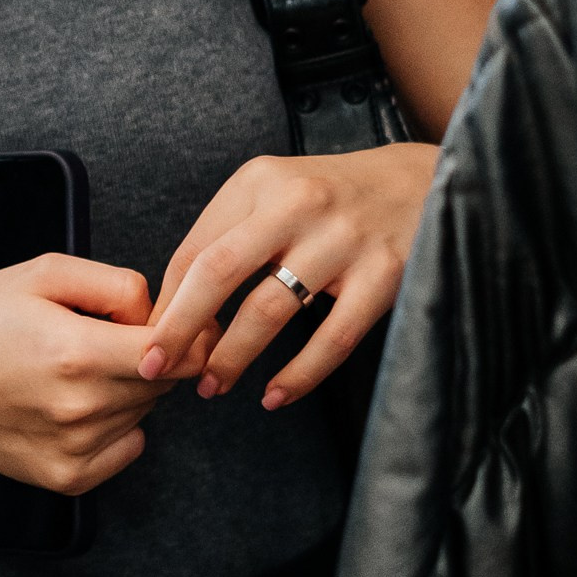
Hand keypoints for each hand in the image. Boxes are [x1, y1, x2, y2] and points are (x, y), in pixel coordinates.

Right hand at [0, 253, 189, 496]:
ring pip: (145, 412)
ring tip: (78, 371)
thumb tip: (161, 314)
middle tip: (105, 340)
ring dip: (130, 390)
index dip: (186, 334)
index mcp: (78, 351)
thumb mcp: (43, 273)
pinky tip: (78, 406)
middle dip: (151, 357)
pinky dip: (118, 427)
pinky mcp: (67, 476)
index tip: (173, 325)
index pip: (179, 354)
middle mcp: (81, 406)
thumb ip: (116, 285)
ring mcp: (74, 447)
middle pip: (165, 383)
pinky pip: (128, 448)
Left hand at [138, 145, 437, 411]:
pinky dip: (298, 374)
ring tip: (212, 386)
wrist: (425, 183)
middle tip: (155, 368)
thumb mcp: (275, 195)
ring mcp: (343, 237)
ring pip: (269, 309)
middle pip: (218, 272)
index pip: (196, 250)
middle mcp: (296, 202)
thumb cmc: (333, 199)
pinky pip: (332, 337)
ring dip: (233, 356)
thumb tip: (174, 309)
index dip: (168, 303)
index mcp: (259, 181)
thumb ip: (227, 239)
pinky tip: (274, 395)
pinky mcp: (384, 273)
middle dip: (180, 328)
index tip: (151, 342)